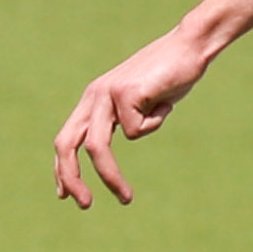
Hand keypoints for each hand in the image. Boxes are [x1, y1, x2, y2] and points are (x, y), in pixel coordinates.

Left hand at [53, 26, 215, 207]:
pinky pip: (137, 130)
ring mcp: (106, 93)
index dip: (63, 168)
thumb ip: (122, 123)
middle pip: (67, 143)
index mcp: (93, 100)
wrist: (189, 46)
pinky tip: (165, 102)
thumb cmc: (169, 77)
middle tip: (84, 205)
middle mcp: (94, 96)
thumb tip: (103, 153)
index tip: (64, 195)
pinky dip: (155, 123)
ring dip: (110, 177)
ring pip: (96, 147)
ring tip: (126, 199)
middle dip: (71, 177)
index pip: (66, 138)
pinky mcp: (124, 92)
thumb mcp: (140, 104)